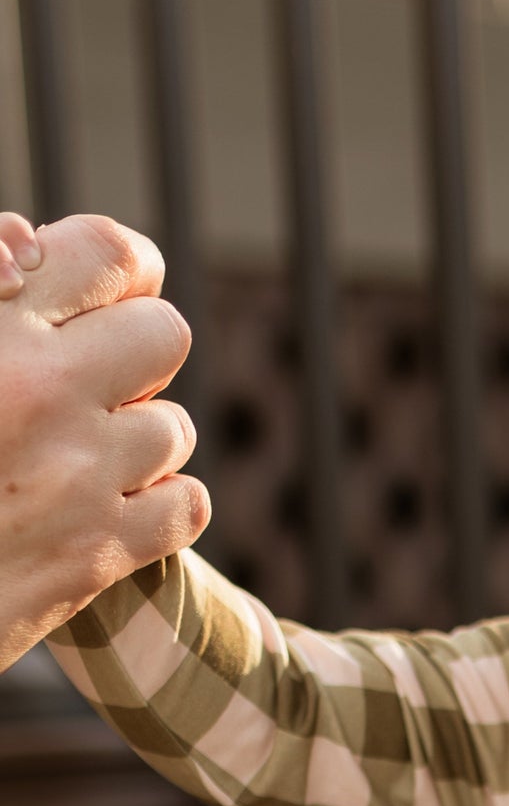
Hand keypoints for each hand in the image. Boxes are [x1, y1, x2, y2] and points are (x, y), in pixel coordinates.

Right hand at [0, 211, 210, 672]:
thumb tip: (22, 251)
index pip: (112, 255)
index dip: (123, 272)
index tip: (106, 295)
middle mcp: (44, 390)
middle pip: (165, 336)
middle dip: (136, 357)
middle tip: (88, 384)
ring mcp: (79, 476)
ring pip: (172, 427)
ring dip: (137, 439)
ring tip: (75, 458)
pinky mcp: (98, 554)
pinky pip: (187, 505)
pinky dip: (160, 506)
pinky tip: (108, 508)